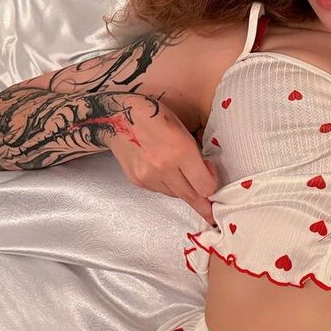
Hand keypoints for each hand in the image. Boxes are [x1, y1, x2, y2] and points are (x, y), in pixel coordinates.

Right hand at [104, 96, 219, 224]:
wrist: (116, 117)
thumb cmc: (154, 114)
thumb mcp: (182, 127)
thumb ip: (196, 153)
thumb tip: (208, 175)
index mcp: (180, 150)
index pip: (205, 186)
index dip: (213, 187)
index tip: (214, 182)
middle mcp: (164, 168)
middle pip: (191, 197)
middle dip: (204, 206)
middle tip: (213, 215)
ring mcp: (148, 177)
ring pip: (176, 195)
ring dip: (185, 191)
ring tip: (187, 181)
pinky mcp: (138, 181)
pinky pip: (160, 191)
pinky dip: (168, 186)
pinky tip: (166, 173)